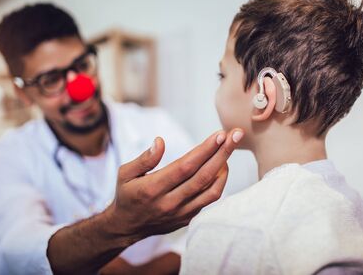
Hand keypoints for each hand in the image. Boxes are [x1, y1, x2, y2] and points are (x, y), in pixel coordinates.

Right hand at [105, 128, 243, 241]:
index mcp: (153, 189)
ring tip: (230, 148)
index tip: (220, 134)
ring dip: (224, 168)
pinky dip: (219, 182)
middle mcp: (170, 202)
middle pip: (204, 176)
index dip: (205, 150)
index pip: (185, 167)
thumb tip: (160, 142)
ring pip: (211, 191)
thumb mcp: (125, 173)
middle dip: (223, 153)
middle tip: (236, 135)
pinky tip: (222, 167)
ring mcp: (181, 213)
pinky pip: (209, 200)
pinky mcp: (188, 219)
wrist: (127, 227)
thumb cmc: (126, 194)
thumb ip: (144, 159)